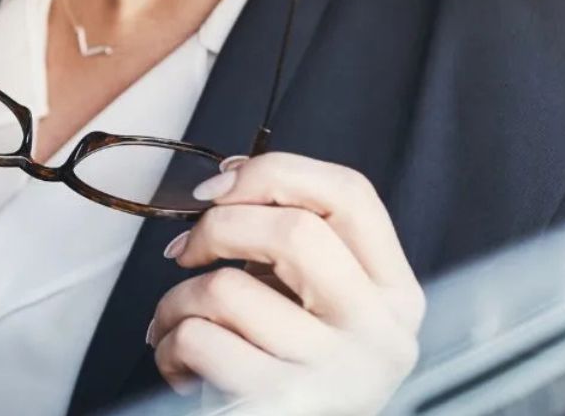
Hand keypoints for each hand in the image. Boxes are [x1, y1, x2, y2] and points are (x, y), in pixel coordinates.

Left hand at [147, 153, 424, 413]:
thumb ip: (293, 243)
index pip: (351, 194)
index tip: (219, 189)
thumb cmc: (290, 369)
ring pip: (228, 288)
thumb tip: (230, 179)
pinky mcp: (283, 405)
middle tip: (186, 250)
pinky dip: (169, 343)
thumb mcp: (317, 303)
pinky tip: (180, 360)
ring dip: (177, 298)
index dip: (272, 172)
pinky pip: (200, 339)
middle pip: (294, 231)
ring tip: (178, 320)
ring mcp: (336, 375)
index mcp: (395, 294)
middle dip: (216, 227)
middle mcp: (380, 334)